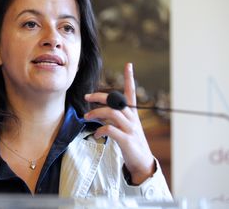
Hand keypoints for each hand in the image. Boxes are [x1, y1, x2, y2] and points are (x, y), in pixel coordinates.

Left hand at [84, 63, 154, 184]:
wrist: (142, 163)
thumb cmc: (130, 144)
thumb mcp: (123, 128)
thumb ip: (111, 119)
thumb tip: (95, 112)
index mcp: (132, 114)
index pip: (131, 93)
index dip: (130, 79)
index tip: (129, 65)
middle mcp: (133, 119)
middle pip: (116, 101)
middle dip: (100, 96)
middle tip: (86, 97)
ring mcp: (131, 129)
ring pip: (113, 113)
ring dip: (97, 113)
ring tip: (86, 117)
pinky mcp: (127, 140)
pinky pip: (111, 130)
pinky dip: (101, 130)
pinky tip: (96, 134)